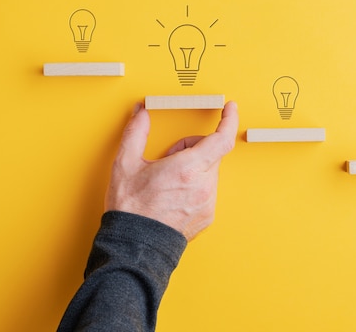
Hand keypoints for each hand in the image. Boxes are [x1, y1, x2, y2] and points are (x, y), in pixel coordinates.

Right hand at [105, 101, 238, 240]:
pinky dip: (195, 185)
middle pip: (212, 153)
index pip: (221, 139)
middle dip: (194, 147)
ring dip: (194, 167)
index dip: (228, 120)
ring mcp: (208, 203)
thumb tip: (142, 113)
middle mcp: (203, 186)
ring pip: (209, 172)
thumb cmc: (131, 207)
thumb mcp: (125, 164)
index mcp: (187, 169)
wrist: (134, 246)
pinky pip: (207, 190)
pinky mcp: (207, 216)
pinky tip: (174, 195)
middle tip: (170, 156)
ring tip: (169, 180)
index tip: (230, 109)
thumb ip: (136, 132)